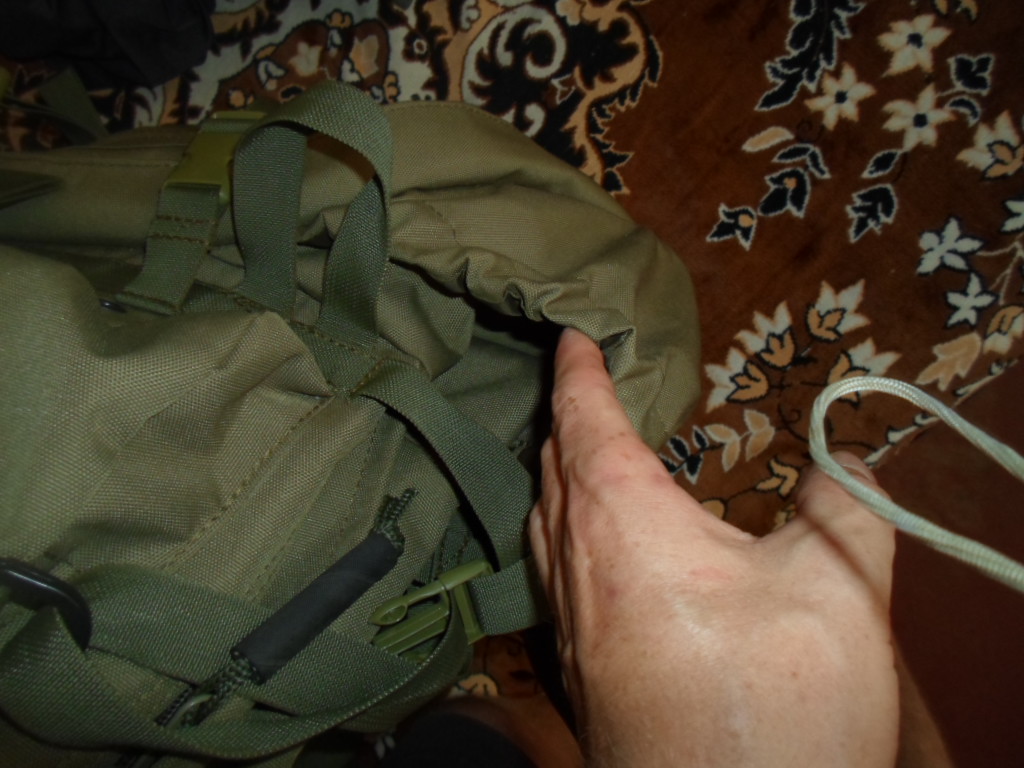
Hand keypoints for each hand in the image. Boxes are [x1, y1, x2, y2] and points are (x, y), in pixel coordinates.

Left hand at [529, 328, 898, 766]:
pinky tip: (596, 551)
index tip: (572, 335)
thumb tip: (848, 461)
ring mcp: (569, 624)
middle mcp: (578, 566)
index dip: (578, 372)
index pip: (585, 422)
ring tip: (583, 453)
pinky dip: (566, 531)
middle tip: (583, 386)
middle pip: (553, 469)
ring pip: (545, 524)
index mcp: (624, 523)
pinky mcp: (580, 669)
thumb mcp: (836, 592)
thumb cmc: (776, 708)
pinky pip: (556, 572)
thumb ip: (844, 508)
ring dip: (559, 476)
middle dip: (566, 419)